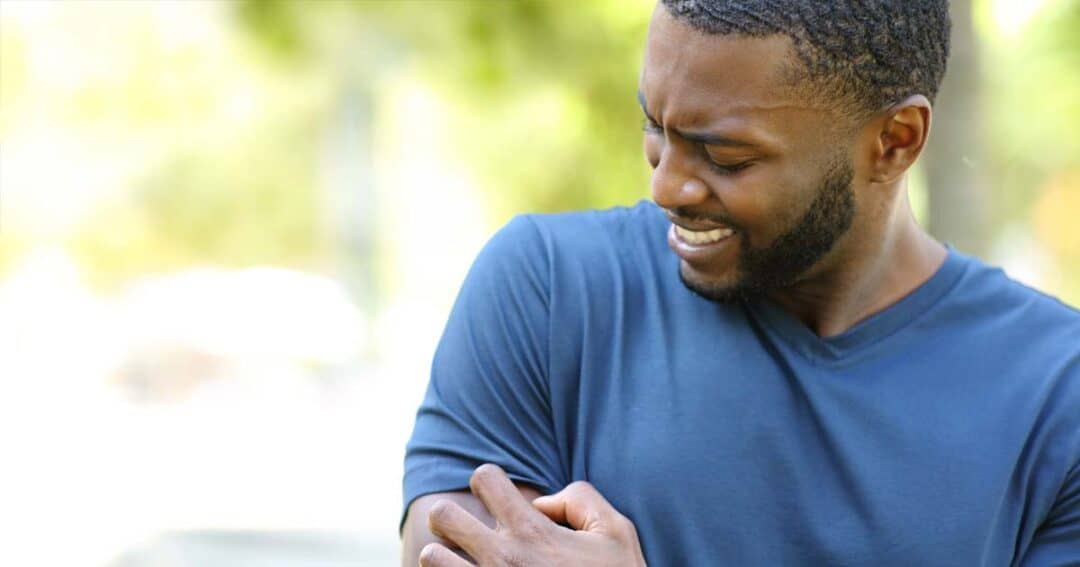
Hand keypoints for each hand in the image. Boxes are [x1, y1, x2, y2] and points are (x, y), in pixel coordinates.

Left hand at [420, 464, 646, 566]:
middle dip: (451, 517)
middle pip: (442, 514)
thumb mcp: (616, 532)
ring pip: (431, 557)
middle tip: (468, 532)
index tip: (499, 498)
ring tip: (462, 565)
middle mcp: (503, 559)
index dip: (490, 481)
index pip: (485, 477)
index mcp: (533, 532)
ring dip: (442, 558)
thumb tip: (540, 503)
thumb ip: (580, 500)